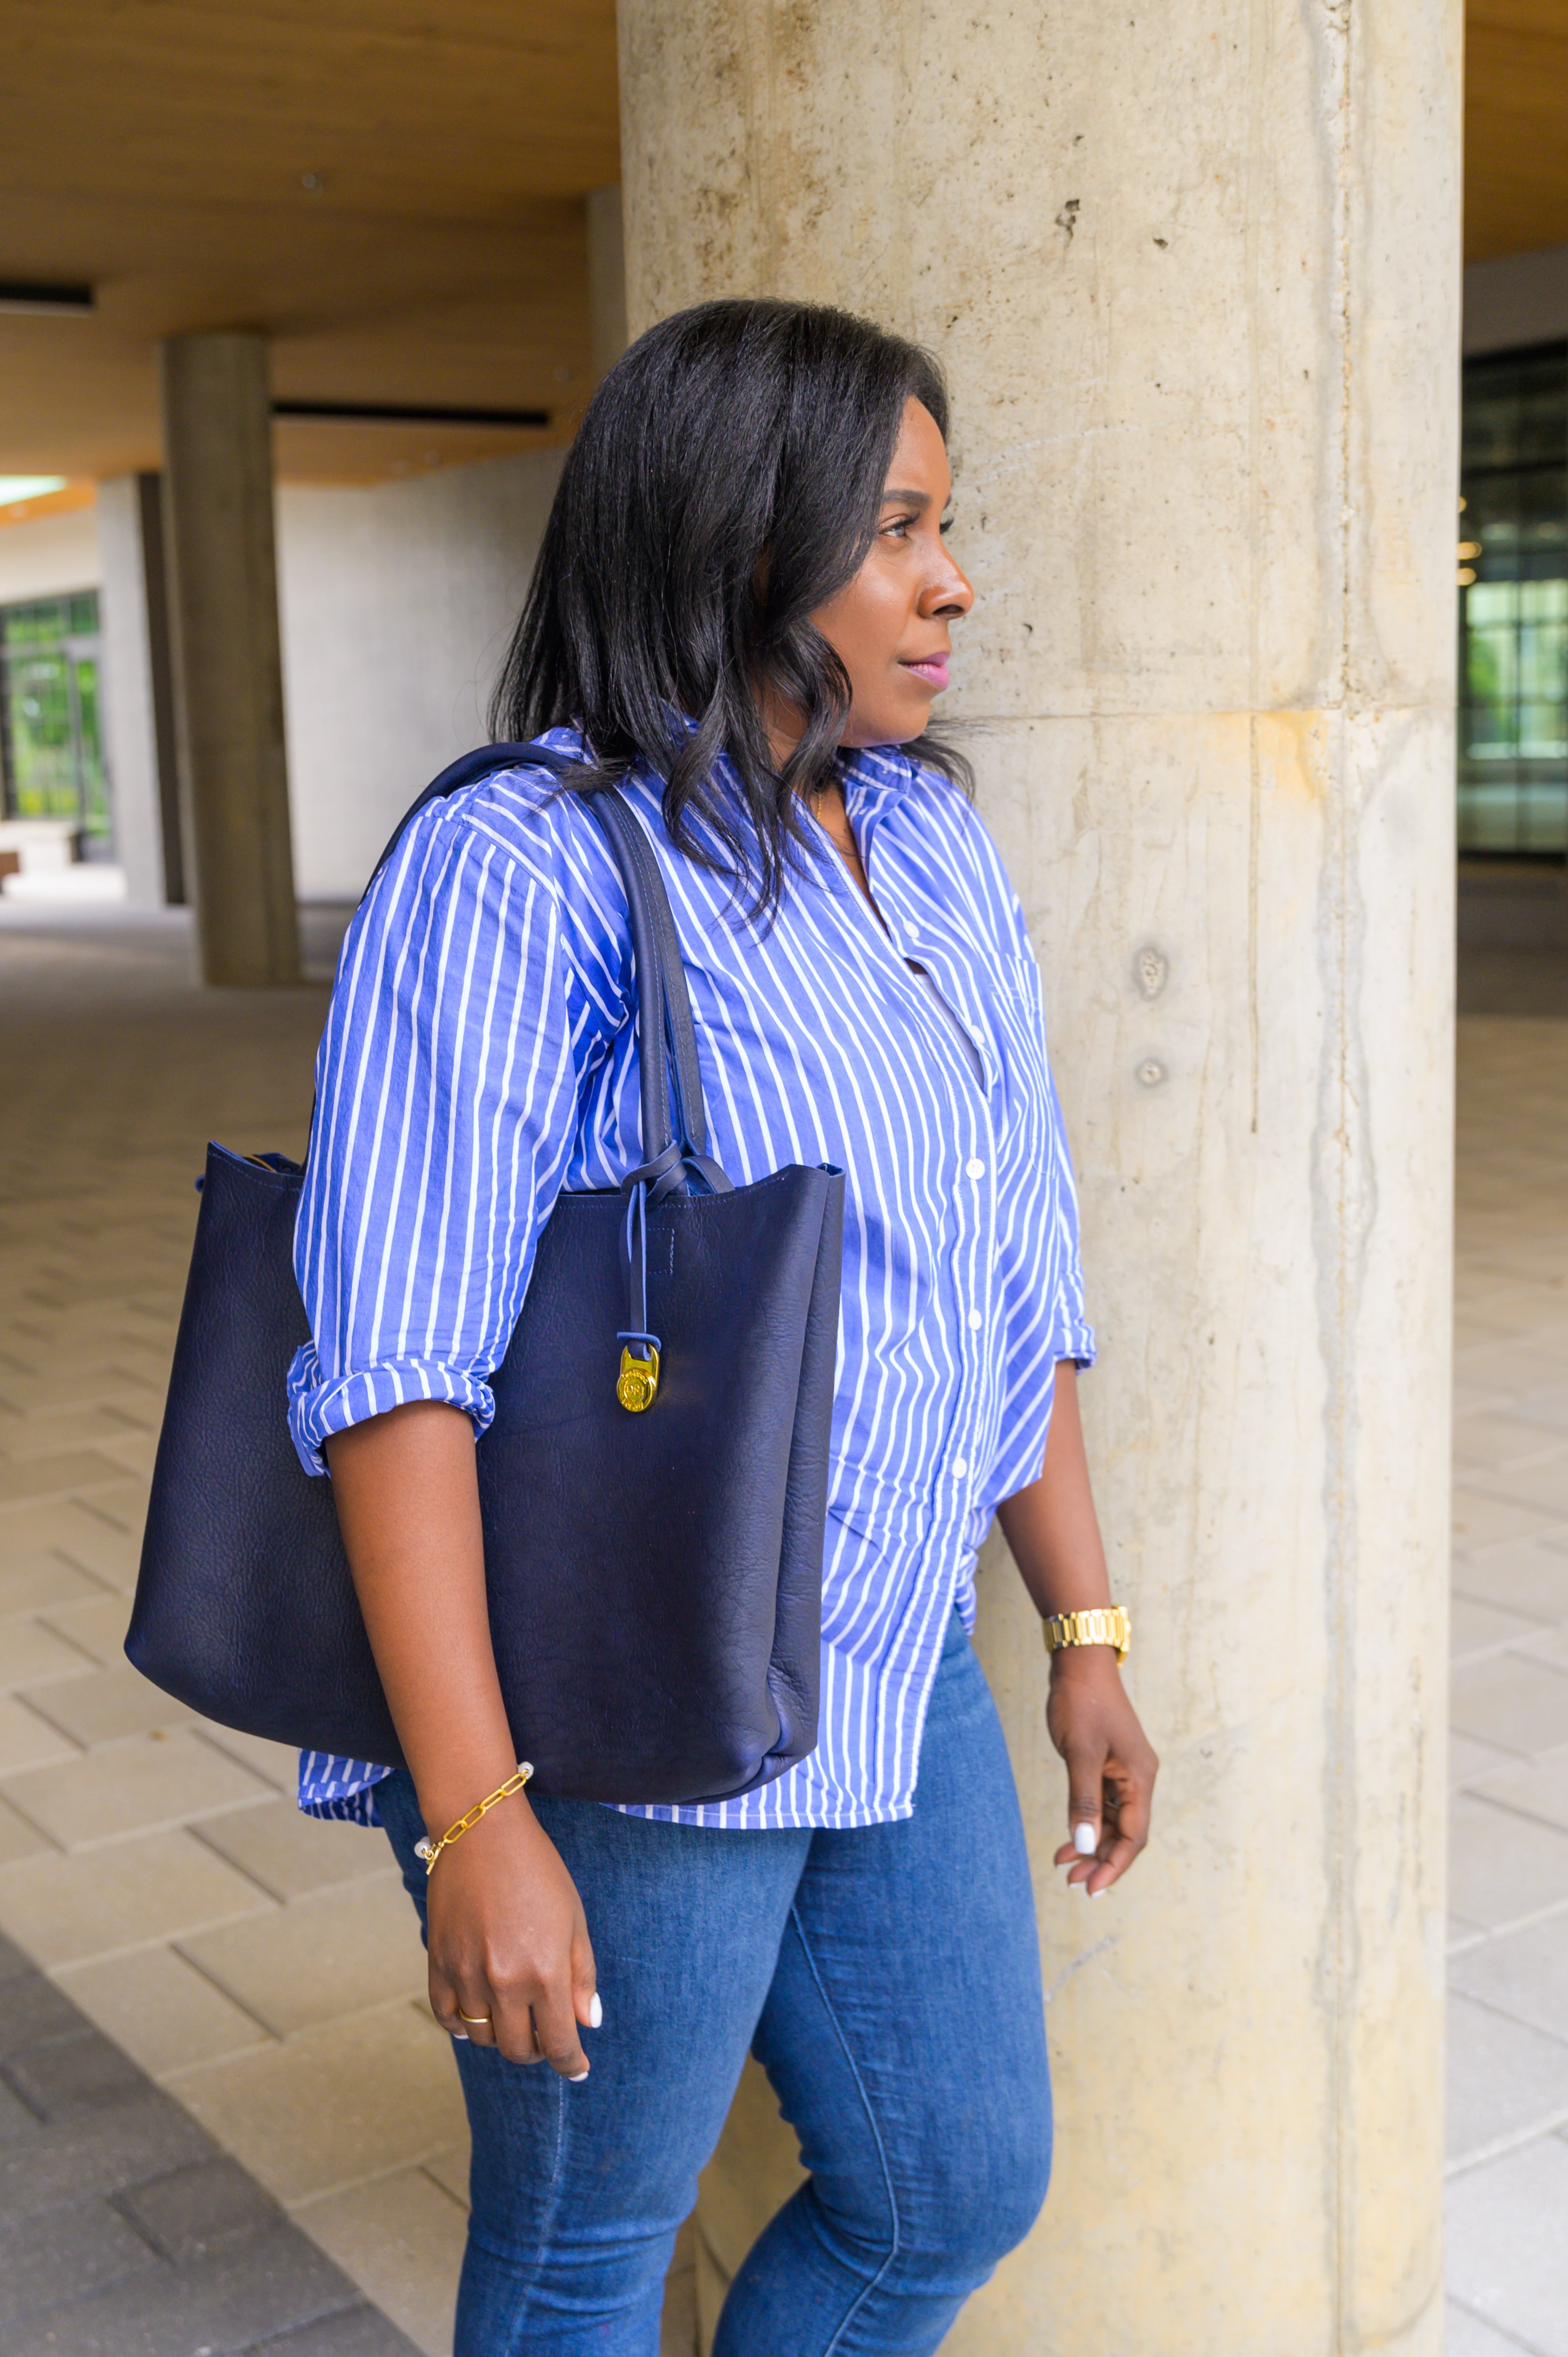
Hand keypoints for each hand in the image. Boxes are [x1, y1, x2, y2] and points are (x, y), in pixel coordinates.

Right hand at [424, 1797, 598, 2076]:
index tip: (578, 2069)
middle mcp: (503, 1982)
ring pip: (482, 2038)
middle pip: (518, 2049)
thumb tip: (586, 2023)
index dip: (571, 2063)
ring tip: (514, 2019)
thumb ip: (582, 1976)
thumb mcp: (575, 1920)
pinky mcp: (437, 1963)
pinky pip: (446, 2015)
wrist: (482, 1832)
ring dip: (501, 2037)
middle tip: (546, 2036)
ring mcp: (466, 1975)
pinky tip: (477, 2016)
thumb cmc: (538, 1871)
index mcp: (545, 1973)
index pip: (558, 2043)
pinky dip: (461, 2025)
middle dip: (537, 2051)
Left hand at [1045, 1650, 1157, 1895]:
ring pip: (1113, 1821)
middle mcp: (1138, 1778)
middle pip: (1126, 1833)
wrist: (1079, 1663)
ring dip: (1093, 1845)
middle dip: (1102, 1860)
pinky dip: (1088, 1823)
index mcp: (1140, 1777)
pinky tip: (1069, 1838)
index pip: (1134, 1835)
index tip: (1092, 1889)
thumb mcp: (1080, 1754)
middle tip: (1072, 1883)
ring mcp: (1124, 1772)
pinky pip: (1103, 1804)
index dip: (1114, 1866)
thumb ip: (1084, 1801)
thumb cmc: (1082, 1703)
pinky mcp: (1108, 1765)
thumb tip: (1088, 1847)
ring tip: (1065, 1865)